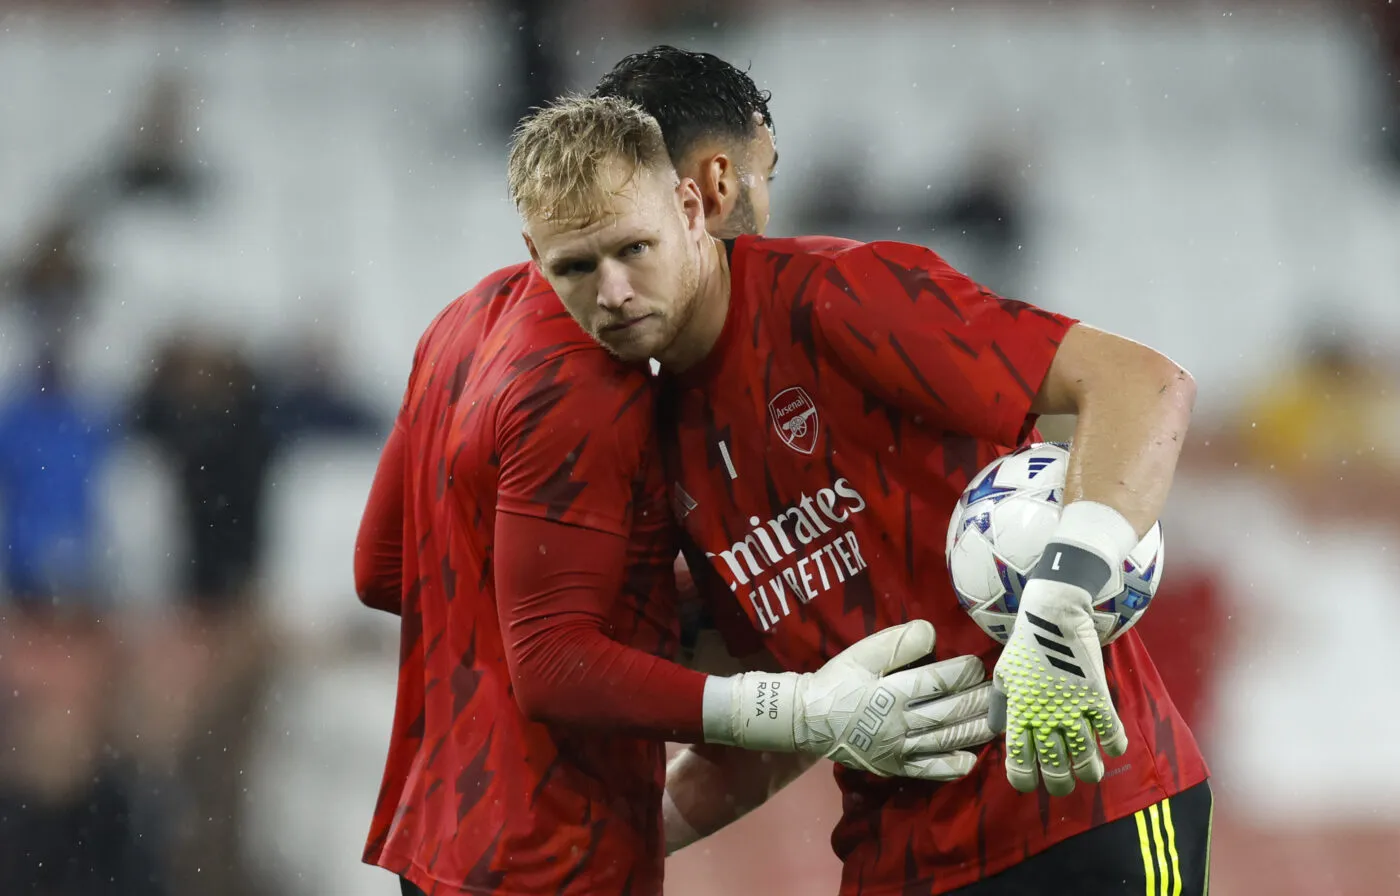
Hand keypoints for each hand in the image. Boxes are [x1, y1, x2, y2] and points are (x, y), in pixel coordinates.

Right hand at [717, 621, 992, 779]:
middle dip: (978, 701)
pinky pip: (929, 770)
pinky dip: (952, 766)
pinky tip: (971, 759)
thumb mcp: (861, 653)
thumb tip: (932, 632)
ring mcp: (899, 749)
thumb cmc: (838, 682)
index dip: (964, 672)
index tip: (977, 664)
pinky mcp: (895, 766)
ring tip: (996, 719)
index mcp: (891, 693)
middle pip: (949, 712)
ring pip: (946, 740)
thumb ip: (897, 642)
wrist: (808, 720)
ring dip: (975, 730)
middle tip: (998, 691)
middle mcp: (900, 724)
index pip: (939, 682)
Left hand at [989, 574, 1127, 795]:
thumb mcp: (1003, 675)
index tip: (1029, 784)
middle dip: (1059, 785)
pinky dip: (1115, 746)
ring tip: (1090, 774)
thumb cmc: (1025, 645)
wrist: (1054, 615)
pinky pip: (1112, 734)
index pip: (1019, 762)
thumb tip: (997, 733)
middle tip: (1063, 784)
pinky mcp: (1098, 697)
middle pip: (1055, 768)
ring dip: (1089, 772)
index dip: (1024, 780)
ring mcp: (1073, 709)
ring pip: (1086, 759)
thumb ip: (999, 707)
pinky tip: (1111, 747)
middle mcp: (1045, 717)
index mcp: (1019, 713)